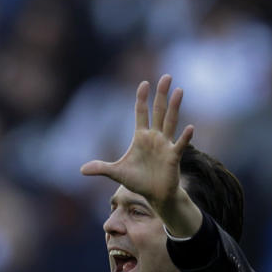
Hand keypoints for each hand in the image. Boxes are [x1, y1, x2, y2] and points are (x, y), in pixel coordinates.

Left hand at [80, 74, 194, 210]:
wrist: (155, 195)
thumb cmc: (138, 181)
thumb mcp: (117, 173)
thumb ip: (101, 168)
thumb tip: (81, 170)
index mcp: (141, 137)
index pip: (141, 112)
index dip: (142, 98)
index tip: (144, 83)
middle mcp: (155, 137)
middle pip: (159, 111)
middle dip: (161, 94)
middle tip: (166, 76)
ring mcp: (166, 145)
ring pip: (170, 122)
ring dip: (174, 107)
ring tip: (179, 91)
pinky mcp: (174, 157)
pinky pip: (180, 145)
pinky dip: (185, 137)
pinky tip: (190, 127)